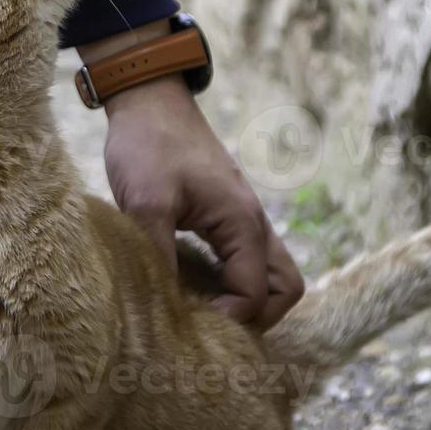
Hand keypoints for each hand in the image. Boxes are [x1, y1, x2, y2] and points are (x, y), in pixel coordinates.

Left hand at [98, 73, 304, 329]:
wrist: (149, 100)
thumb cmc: (149, 145)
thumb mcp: (146, 203)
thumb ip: (160, 257)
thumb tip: (167, 308)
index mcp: (243, 224)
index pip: (254, 296)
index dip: (225, 320)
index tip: (185, 328)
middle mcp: (254, 225)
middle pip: (285, 290)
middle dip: (255, 319)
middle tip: (209, 329)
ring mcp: (245, 219)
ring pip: (271, 275)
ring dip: (247, 300)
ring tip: (202, 313)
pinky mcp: (228, 216)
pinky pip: (247, 261)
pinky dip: (231, 282)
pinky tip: (192, 288)